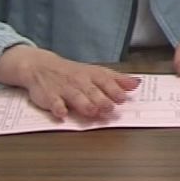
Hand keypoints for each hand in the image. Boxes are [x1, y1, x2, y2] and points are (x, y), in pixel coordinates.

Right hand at [0, 44, 138, 119]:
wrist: (41, 66)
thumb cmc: (73, 73)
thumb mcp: (95, 73)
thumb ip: (116, 80)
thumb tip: (138, 83)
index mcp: (91, 75)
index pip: (105, 81)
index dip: (114, 89)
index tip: (124, 98)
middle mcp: (79, 81)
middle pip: (92, 91)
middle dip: (101, 100)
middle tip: (110, 109)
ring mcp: (63, 88)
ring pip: (75, 96)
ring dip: (84, 104)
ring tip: (92, 112)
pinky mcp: (49, 96)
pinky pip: (53, 102)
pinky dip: (57, 107)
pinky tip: (62, 114)